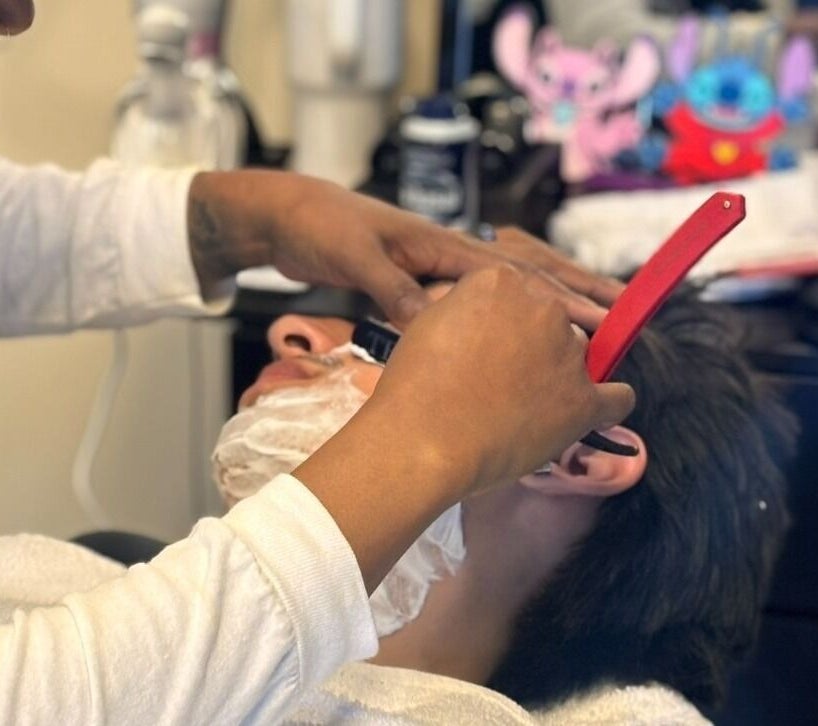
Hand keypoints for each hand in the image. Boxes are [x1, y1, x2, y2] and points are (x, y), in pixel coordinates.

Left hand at [187, 170, 618, 328]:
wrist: (287, 217)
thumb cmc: (320, 227)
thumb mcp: (354, 257)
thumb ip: (391, 286)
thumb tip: (432, 321)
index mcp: (440, 245)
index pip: (515, 273)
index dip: (560, 297)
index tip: (603, 317)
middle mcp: (446, 254)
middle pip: (525, 272)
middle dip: (574, 292)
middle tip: (621, 315)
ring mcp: (434, 267)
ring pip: (506, 287)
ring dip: (546, 303)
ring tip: (585, 325)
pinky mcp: (416, 282)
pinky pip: (474, 301)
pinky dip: (505, 314)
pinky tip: (516, 337)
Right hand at [294, 266, 634, 591]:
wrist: (422, 440)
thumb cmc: (414, 386)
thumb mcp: (428, 322)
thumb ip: (465, 306)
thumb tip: (482, 315)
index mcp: (500, 281)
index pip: (517, 293)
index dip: (500, 321)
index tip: (486, 345)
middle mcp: (542, 307)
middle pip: (550, 321)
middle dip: (531, 345)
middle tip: (498, 379)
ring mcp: (567, 354)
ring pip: (576, 357)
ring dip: (558, 375)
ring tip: (522, 407)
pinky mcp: (584, 401)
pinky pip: (617, 397)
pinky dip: (606, 405)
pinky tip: (588, 413)